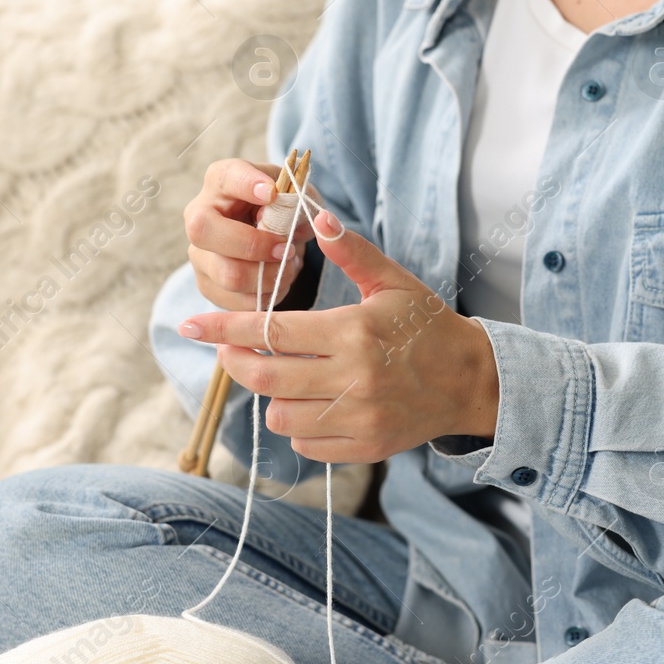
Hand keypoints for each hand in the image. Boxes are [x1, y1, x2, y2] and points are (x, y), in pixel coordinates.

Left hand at [177, 212, 500, 462]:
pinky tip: (310, 404)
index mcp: (354, 332)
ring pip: (280, 415)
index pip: (271, 330)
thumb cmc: (429, 326)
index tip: (191, 325)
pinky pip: (306, 444)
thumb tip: (316, 217)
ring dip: (270, 396)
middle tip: (230, 350)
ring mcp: (359, 417)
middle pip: (266, 376)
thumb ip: (352, 252)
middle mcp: (353, 378)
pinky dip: (297, 426)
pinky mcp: (365, 447)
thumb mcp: (394, 282)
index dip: (223, 327)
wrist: (473, 382)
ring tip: (283, 377)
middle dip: (235, 361)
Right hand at [184, 158, 317, 311]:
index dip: (246, 184)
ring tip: (289, 267)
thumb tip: (292, 223)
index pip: (226, 177)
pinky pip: (237, 302)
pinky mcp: (208, 284)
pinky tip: (278, 281)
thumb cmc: (281, 209)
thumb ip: (297, 202)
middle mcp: (199, 215)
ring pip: (228, 274)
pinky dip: (266, 295)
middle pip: (205, 231)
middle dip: (254, 244)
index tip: (271, 193)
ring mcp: (199, 253)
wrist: (272, 236)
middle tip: (286, 249)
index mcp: (221, 181)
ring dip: (269, 276)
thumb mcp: (294, 195)